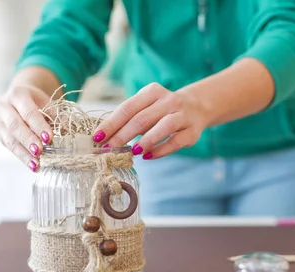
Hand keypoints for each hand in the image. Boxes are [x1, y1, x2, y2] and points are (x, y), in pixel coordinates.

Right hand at [0, 84, 53, 171]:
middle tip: (39, 151)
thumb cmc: (36, 102)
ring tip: (36, 164)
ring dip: (24, 153)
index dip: (38, 126)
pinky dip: (22, 157)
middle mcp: (4, 107)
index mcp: (18, 95)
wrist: (19, 98)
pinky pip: (10, 147)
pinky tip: (32, 165)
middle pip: (15, 126)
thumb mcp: (46, 103)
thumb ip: (55, 116)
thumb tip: (68, 132)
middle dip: (28, 140)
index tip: (48, 138)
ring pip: (10, 139)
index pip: (28, 112)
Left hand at [93, 83, 209, 158]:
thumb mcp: (147, 107)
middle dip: (122, 136)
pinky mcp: (192, 130)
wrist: (197, 106)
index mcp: (152, 92)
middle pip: (142, 118)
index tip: (97, 138)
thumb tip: (104, 138)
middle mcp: (168, 100)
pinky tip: (148, 156)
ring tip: (132, 152)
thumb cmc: (162, 110)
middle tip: (108, 150)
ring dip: (146, 140)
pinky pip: (176, 141)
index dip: (111, 123)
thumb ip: (129, 119)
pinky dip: (161, 149)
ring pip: (163, 126)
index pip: (127, 108)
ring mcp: (182, 114)